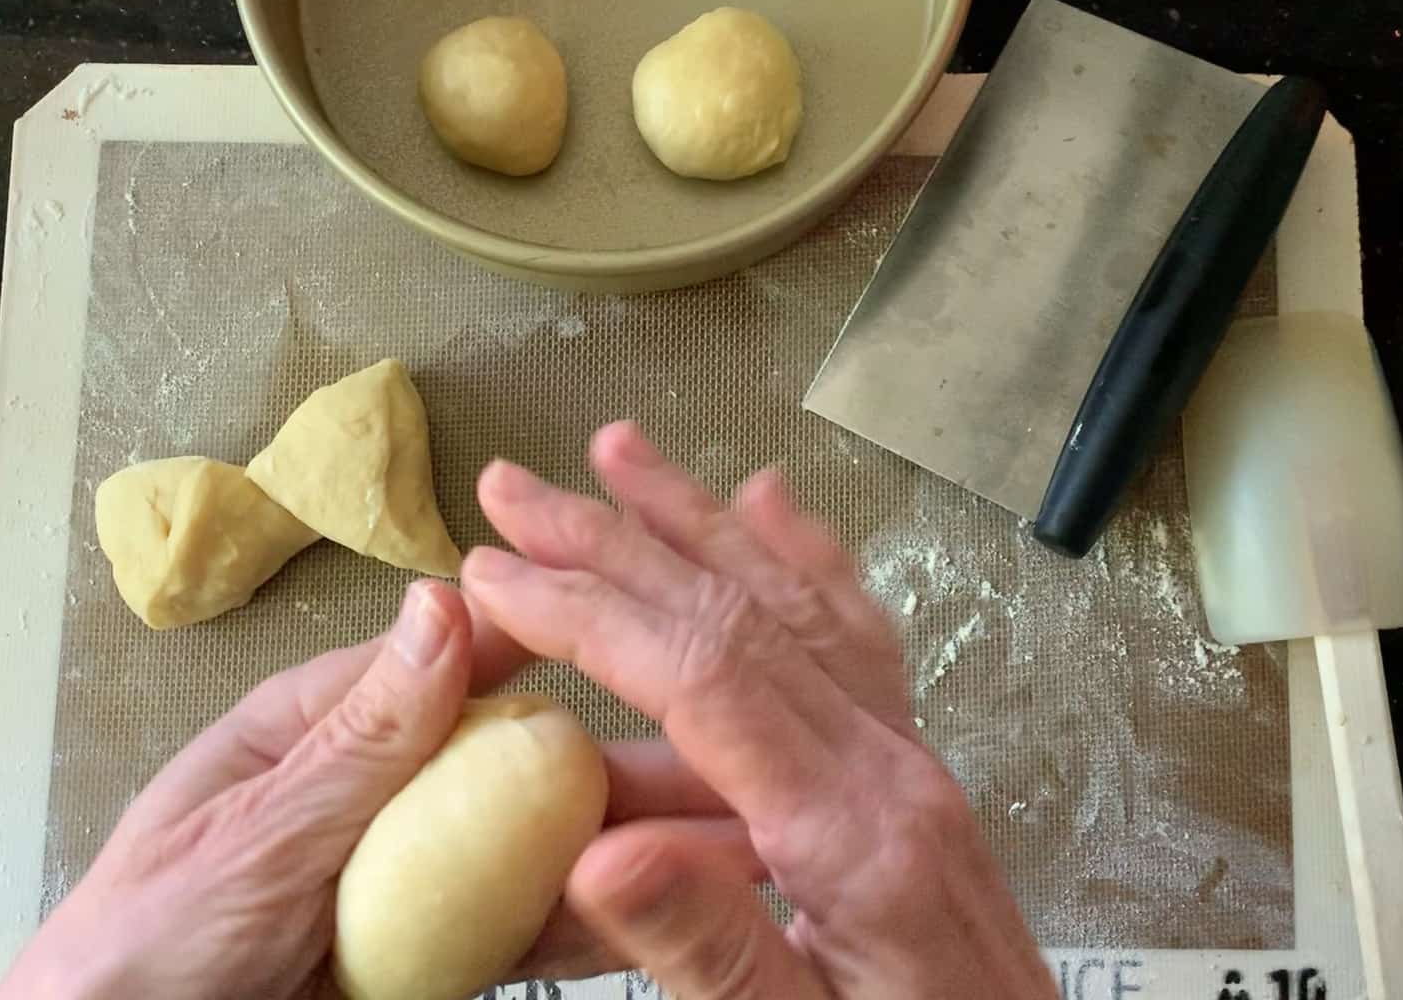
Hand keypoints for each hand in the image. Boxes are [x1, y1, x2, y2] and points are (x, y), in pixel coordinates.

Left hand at [0, 580, 735, 997]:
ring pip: (544, 849)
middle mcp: (385, 791)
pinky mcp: (432, 955)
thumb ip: (358, 740)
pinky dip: (595, 925)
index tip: (649, 640)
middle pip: (526, 764)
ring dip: (639, 847)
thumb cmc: (134, 952)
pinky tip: (664, 915)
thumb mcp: (252, 837)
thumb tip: (443, 610)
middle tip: (732, 766)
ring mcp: (414, 877)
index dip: (562, 645)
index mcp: (323, 729)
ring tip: (735, 845)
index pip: (461, 660)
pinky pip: (523, 932)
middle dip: (631, 764)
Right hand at [463, 421, 1058, 998]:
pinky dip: (806, 562)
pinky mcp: (909, 772)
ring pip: (796, 605)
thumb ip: (711, 949)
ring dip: (698, 521)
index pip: (704, 679)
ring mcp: (907, 760)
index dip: (590, 614)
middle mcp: (888, 769)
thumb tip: (596, 857)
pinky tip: (770, 507)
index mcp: (852, 835)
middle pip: (740, 615)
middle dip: (616, 541)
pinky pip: (858, 641)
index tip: (493, 575)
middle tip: (514, 492)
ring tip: (619, 452)